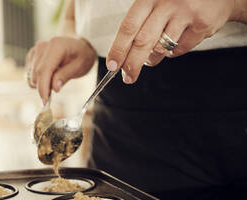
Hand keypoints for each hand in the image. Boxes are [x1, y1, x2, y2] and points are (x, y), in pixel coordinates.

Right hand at [25, 36, 96, 103]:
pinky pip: (29, 73)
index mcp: (56, 46)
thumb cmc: (81, 56)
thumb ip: (65, 76)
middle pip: (36, 73)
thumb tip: (54, 88)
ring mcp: (36, 50)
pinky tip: (47, 77)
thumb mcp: (79, 67)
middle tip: (51, 95)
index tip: (45, 101)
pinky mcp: (32, 55)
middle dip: (42, 88)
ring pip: (31, 75)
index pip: (44, 69)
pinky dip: (37, 79)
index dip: (43, 87)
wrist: (79, 48)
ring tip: (54, 81)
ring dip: (40, 84)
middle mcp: (43, 46)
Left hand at [106, 0, 239, 83]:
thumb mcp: (156, 1)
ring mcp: (186, 13)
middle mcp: (168, 3)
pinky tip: (176, 40)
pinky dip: (172, 52)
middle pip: (143, 42)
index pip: (129, 27)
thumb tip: (123, 55)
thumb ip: (141, 22)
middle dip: (132, 64)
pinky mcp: (202, 24)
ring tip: (151, 55)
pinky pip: (179, 49)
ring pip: (161, 49)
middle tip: (128, 77)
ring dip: (152, 58)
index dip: (118, 48)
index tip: (112, 65)